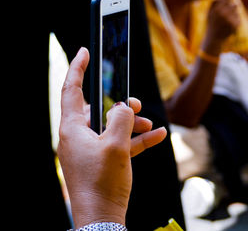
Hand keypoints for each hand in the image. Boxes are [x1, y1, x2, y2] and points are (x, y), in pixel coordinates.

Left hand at [57, 47, 166, 227]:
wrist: (102, 217)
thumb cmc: (102, 183)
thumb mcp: (115, 146)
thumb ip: (121, 119)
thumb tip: (123, 106)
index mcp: (74, 129)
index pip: (72, 90)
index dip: (78, 68)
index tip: (85, 51)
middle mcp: (80, 136)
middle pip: (99, 109)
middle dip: (121, 105)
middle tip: (137, 105)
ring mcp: (92, 149)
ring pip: (113, 126)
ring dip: (133, 123)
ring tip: (150, 125)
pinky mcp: (104, 160)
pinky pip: (122, 143)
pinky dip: (137, 139)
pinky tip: (157, 136)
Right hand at [202, 0, 240, 55]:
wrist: (213, 40)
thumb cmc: (211, 25)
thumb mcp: (209, 13)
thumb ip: (214, 3)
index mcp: (216, 9)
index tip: (230, 1)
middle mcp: (223, 13)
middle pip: (234, 5)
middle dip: (232, 9)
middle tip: (228, 16)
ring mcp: (229, 19)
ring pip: (237, 12)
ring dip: (234, 15)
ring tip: (227, 22)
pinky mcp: (234, 25)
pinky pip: (238, 19)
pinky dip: (235, 22)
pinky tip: (229, 27)